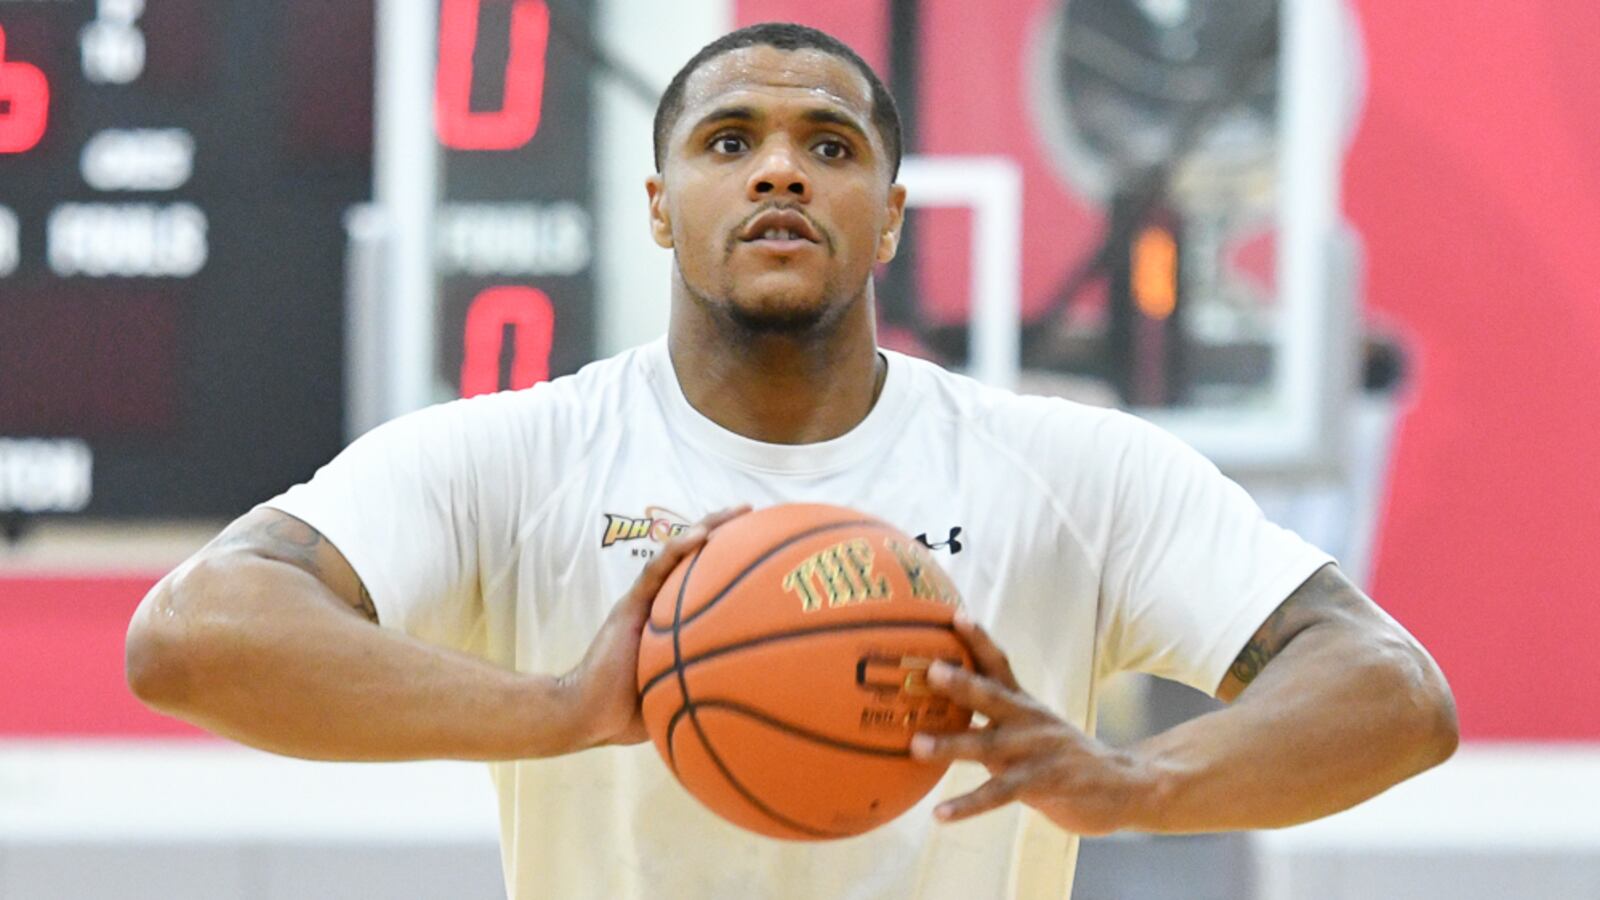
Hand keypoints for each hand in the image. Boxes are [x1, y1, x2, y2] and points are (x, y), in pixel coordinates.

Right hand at [557, 505, 749, 751]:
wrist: (588, 714)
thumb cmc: (630, 711)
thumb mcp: (681, 693)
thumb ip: (708, 684)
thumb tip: (757, 695)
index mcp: (673, 619)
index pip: (704, 580)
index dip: (731, 561)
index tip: (765, 547)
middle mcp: (660, 603)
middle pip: (696, 558)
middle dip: (726, 532)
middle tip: (755, 513)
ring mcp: (644, 600)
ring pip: (678, 554)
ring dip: (708, 528)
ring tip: (738, 511)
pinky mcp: (630, 604)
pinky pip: (655, 571)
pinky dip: (678, 549)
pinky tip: (701, 535)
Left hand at [910, 614, 1151, 834]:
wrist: (1124, 785)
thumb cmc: (1062, 756)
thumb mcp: (1031, 728)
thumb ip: (993, 719)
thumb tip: (936, 713)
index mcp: (1023, 704)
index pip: (999, 663)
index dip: (978, 639)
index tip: (955, 615)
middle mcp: (1028, 721)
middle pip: (991, 695)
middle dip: (960, 682)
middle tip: (930, 670)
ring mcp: (1035, 751)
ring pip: (988, 745)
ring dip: (951, 745)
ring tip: (916, 745)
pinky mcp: (1042, 784)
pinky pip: (998, 794)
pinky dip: (968, 804)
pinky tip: (939, 814)